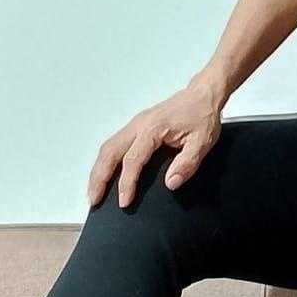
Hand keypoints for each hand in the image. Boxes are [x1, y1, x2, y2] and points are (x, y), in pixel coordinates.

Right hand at [86, 77, 223, 207]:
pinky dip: (105, 161)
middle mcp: (139, 125)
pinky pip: (114, 144)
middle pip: (109, 152)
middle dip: (99, 178)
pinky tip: (104, 174)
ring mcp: (135, 124)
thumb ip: (187, 164)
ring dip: (98, 170)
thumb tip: (171, 183)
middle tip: (94, 200)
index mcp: (154, 128)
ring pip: (107, 147)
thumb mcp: (202, 142)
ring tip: (94, 191)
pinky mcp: (136, 127)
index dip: (126, 182)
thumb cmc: (202, 115)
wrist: (202, 95)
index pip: (133, 159)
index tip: (124, 201)